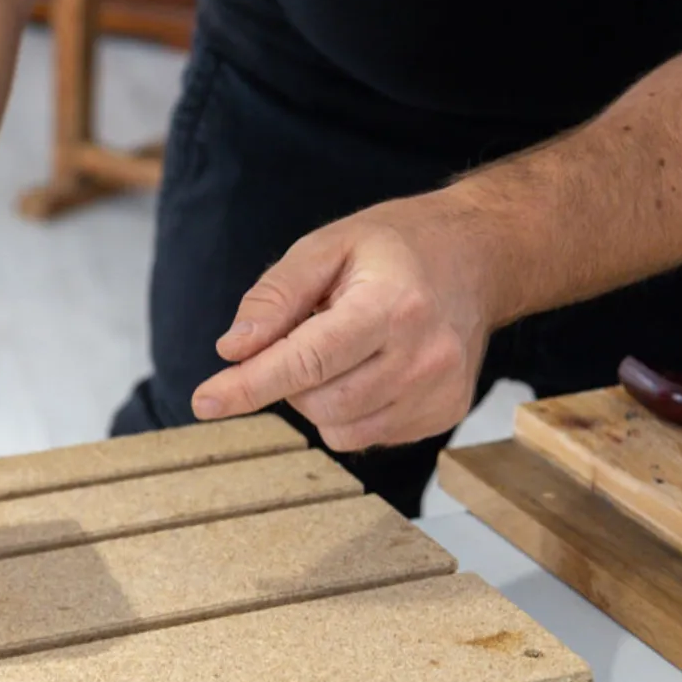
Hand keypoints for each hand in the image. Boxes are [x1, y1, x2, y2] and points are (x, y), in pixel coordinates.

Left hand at [190, 192, 498, 450]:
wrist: (478, 256)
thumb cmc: (395, 246)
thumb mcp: (325, 246)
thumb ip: (275, 296)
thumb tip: (233, 349)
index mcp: (392, 305)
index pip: (307, 360)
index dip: (250, 384)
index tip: (204, 400)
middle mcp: (424, 355)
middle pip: (319, 401)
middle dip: (287, 378)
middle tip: (304, 333)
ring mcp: (441, 391)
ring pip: (339, 428)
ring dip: (315, 397)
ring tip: (340, 347)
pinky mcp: (446, 414)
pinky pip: (367, 435)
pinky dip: (346, 410)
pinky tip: (365, 368)